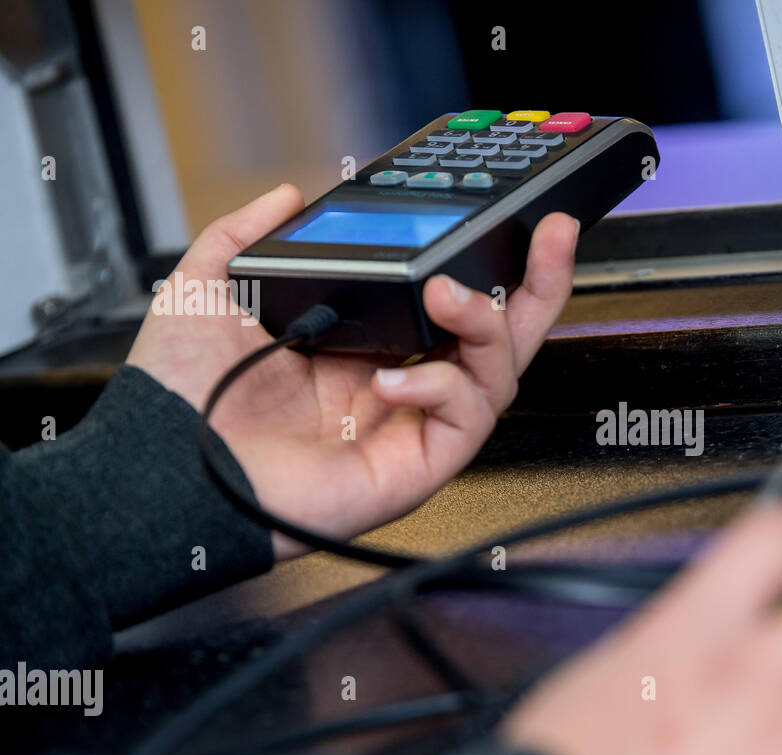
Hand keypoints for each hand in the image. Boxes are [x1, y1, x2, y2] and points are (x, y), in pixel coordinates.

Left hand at [128, 184, 578, 557]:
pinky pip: (464, 423)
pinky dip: (443, 389)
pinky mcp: (415, 466)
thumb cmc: (180, 397)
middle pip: (498, 337)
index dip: (486, 264)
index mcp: (363, 344)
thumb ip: (247, 233)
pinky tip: (395, 378)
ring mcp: (409, 427)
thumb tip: (288, 195)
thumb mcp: (209, 286)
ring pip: (497, 376)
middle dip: (538, 287)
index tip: (506, 220)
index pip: (448, 303)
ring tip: (449, 295)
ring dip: (488, 327)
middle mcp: (397, 384)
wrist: (165, 468)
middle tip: (554, 238)